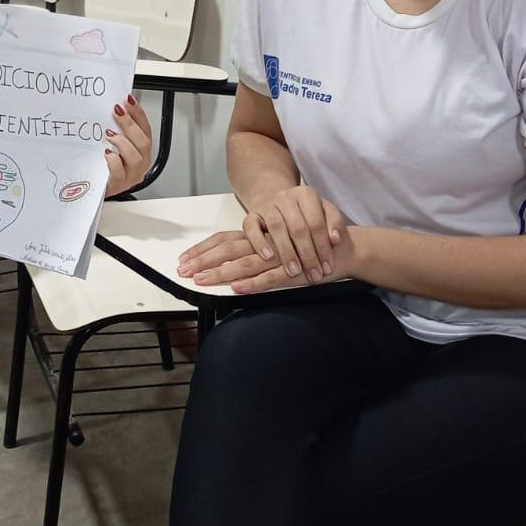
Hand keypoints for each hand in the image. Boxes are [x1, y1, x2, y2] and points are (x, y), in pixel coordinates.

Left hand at [103, 95, 153, 196]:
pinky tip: (107, 154)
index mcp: (141, 151)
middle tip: (117, 111)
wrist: (93, 190)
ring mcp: (130, 175)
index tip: (128, 100)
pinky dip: (114, 161)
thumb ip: (115, 130)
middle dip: (130, 124)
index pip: (145, 128)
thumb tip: (113, 110)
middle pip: (143, 141)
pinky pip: (120, 172)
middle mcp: (139, 163)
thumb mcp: (112, 145)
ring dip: (122, 142)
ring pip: (135, 157)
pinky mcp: (118, 184)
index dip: (138, 113)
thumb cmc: (104, 167)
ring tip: (109, 135)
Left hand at [179, 224, 358, 294]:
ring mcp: (279, 257)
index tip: (183, 259)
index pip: (224, 240)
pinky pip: (271, 278)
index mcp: (260, 237)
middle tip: (182, 271)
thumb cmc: (308, 248)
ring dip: (222, 273)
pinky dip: (253, 284)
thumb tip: (231, 268)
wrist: (342, 249)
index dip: (203, 250)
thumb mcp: (278, 248)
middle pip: (228, 250)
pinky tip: (237, 289)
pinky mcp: (294, 271)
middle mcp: (266, 243)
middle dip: (203, 261)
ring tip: (202, 280)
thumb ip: (257, 254)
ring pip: (245, 264)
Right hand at [242, 184, 345, 283]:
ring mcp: (267, 206)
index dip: (323, 247)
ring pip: (276, 228)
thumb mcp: (324, 211)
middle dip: (307, 254)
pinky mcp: (251, 216)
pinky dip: (259, 243)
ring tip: (294, 272)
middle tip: (313, 274)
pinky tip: (268, 257)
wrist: (277, 201)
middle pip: (298, 228)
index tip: (327, 267)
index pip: (316, 223)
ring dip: (286, 253)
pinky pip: (251, 229)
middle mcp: (285, 197)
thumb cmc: (305, 212)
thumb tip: (335, 240)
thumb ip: (333, 223)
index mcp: (306, 194)